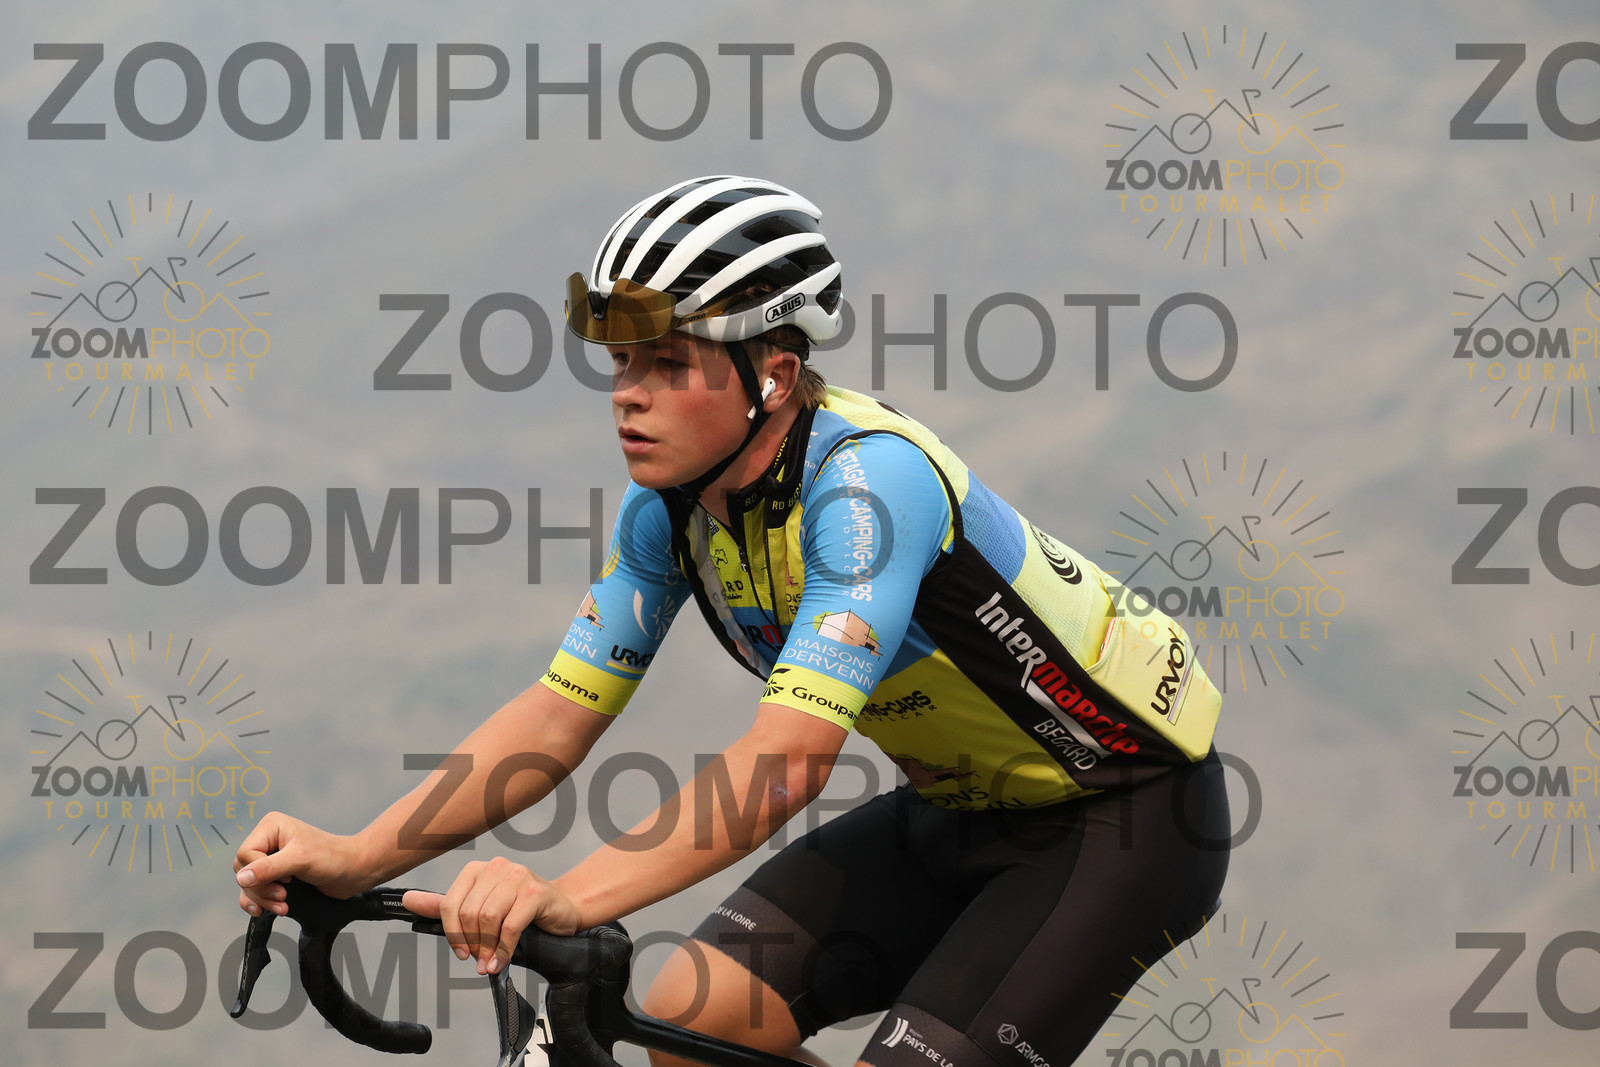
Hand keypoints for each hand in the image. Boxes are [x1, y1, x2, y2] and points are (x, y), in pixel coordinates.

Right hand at [233, 811, 364, 915]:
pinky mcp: (275, 874)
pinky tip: (265, 910)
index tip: (285, 879)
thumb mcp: (300, 860)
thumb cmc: (333, 858)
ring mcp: (271, 858)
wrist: (353, 872)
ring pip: (248, 883)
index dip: (260, 872)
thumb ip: (269, 868)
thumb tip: (242, 878)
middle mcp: (268, 840)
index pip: (246, 854)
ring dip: (262, 898)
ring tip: (282, 906)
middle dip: (261, 889)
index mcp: (271, 827)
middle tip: (283, 895)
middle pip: (244, 871)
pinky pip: (254, 890)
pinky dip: (259, 902)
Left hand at [402, 857, 579, 975]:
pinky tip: (502, 960)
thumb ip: (445, 905)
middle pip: (469, 913)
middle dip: (472, 943)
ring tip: (490, 962)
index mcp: (478, 870)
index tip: (461, 952)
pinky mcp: (535, 892)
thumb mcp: (480, 907)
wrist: (562, 909)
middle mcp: (497, 868)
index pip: (450, 902)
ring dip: (488, 948)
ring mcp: (518, 877)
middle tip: (479, 961)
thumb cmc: (520, 910)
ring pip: (488, 918)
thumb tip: (408, 900)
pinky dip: (504, 949)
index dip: (452, 933)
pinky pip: (511, 926)